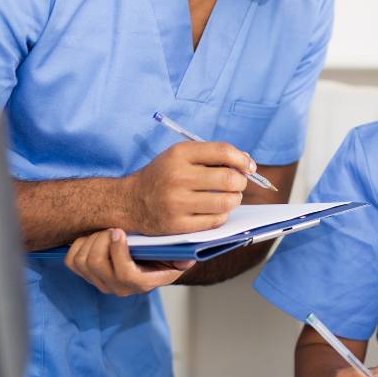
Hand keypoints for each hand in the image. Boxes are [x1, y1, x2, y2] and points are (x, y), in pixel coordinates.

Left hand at [65, 228, 194, 295]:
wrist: (149, 262)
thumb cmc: (163, 257)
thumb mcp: (178, 258)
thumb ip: (182, 259)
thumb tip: (185, 259)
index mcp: (142, 283)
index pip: (124, 274)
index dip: (117, 252)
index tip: (119, 231)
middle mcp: (119, 287)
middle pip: (96, 264)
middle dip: (101, 239)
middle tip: (111, 227)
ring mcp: (100, 283)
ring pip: (82, 261)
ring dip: (90, 240)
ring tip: (104, 231)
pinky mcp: (86, 276)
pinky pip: (72, 261)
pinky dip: (78, 245)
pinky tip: (93, 237)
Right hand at [121, 141, 250, 235]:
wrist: (129, 201)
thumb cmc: (162, 176)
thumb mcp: (179, 156)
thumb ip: (211, 155)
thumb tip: (247, 162)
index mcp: (179, 154)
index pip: (223, 152)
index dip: (242, 160)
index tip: (248, 167)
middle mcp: (177, 177)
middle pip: (229, 179)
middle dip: (241, 182)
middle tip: (238, 184)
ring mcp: (177, 203)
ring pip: (226, 202)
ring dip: (234, 200)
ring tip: (229, 198)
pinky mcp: (178, 225)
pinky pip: (215, 220)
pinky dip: (222, 215)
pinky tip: (216, 210)